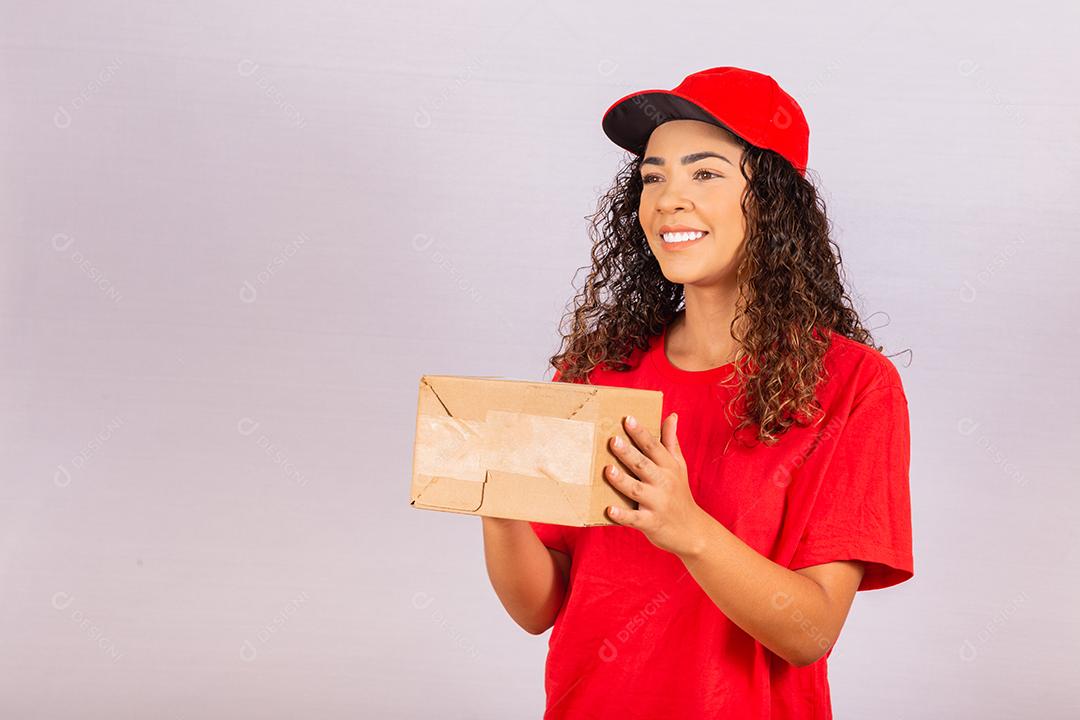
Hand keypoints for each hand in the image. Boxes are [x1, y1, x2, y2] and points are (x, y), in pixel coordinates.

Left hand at [604, 412, 707, 557]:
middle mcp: (664, 483)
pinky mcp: (650, 523)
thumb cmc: (680, 493)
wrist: (692, 531)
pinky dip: (622, 515)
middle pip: (643, 465)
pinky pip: (634, 518)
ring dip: (622, 480)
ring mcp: (657, 503)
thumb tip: (671, 415)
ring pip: (636, 490)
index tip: (628, 419)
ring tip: (607, 470)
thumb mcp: (679, 466)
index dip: (641, 433)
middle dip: (628, 453)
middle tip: (613, 441)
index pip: (654, 447)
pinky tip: (609, 509)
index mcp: (669, 467)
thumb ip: (671, 441)